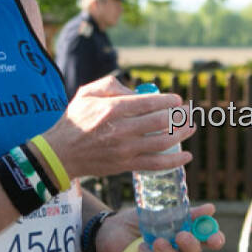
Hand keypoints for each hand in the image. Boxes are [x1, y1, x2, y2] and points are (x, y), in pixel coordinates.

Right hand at [42, 76, 194, 179]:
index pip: (150, 103)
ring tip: (191, 128)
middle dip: (180, 116)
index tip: (178, 100)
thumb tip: (136, 91)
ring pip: (162, 142)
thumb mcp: (87, 93)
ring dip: (182, 135)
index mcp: (113, 109)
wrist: (60, 153)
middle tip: (188, 112)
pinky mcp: (126, 166)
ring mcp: (125, 150)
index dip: (169, 100)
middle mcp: (121, 130)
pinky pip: (155, 165)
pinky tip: (186, 157)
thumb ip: (112, 85)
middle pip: (161, 122)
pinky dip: (174, 162)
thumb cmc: (75, 120)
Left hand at [95, 203, 226, 251]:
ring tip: (156, 241)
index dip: (214, 239)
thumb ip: (184, 212)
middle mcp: (179, 249)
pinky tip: (141, 249)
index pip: (207, 238)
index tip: (215, 237)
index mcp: (185, 232)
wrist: (112, 229)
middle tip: (182, 235)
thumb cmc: (138, 219)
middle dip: (191, 244)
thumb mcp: (161, 211)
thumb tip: (210, 209)